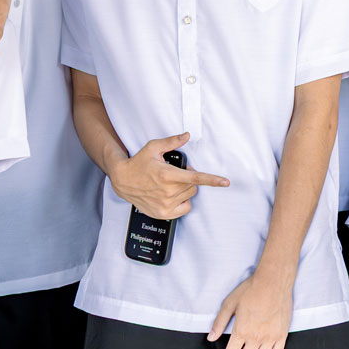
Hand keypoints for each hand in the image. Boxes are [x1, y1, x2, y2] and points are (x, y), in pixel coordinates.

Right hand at [107, 133, 228, 218]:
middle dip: (188, 179)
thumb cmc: (138, 163)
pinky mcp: (163, 213)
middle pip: (194, 186)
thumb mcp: (153, 148)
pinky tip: (171, 196)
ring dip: (184, 190)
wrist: (122, 181)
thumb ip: (172, 142)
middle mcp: (168, 191)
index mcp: (167, 175)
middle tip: (175, 175)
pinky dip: (182, 202)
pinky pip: (185, 208)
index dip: (213, 180)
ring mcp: (165, 204)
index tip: (225, 182)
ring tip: (169, 185)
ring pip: (189, 196)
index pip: (196, 178)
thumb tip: (186, 135)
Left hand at [208, 268, 293, 348]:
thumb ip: (220, 322)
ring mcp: (271, 337)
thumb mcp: (229, 303)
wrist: (273, 282)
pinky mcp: (282, 334)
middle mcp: (256, 337)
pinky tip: (266, 347)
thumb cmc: (250, 290)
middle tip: (240, 348)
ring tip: (253, 347)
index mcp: (241, 331)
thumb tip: (211, 337)